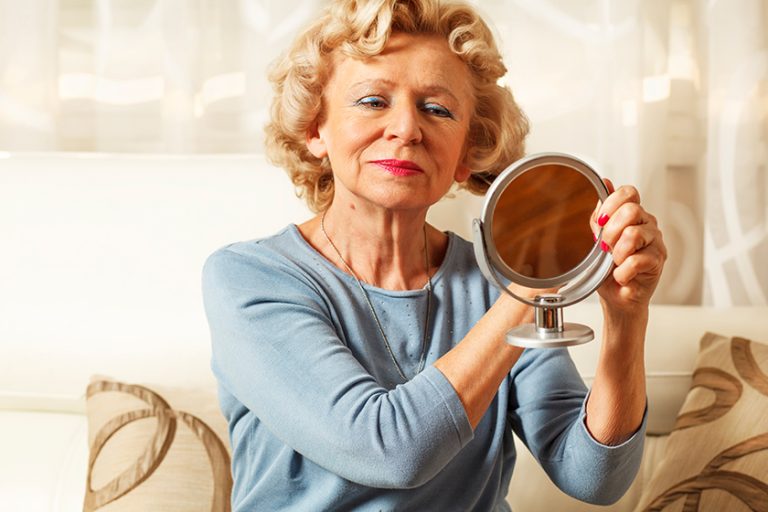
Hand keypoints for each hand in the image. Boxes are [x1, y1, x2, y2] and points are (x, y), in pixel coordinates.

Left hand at [591, 179, 666, 313]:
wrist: (615, 297)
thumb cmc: (607, 269)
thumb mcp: (597, 238)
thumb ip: (601, 214)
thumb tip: (605, 182)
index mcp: (634, 215)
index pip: (629, 193)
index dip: (611, 204)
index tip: (601, 222)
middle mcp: (648, 224)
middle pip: (631, 211)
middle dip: (611, 232)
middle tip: (606, 248)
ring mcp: (656, 242)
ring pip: (633, 234)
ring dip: (616, 254)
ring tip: (616, 263)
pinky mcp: (658, 261)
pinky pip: (636, 260)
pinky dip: (622, 272)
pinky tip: (623, 276)